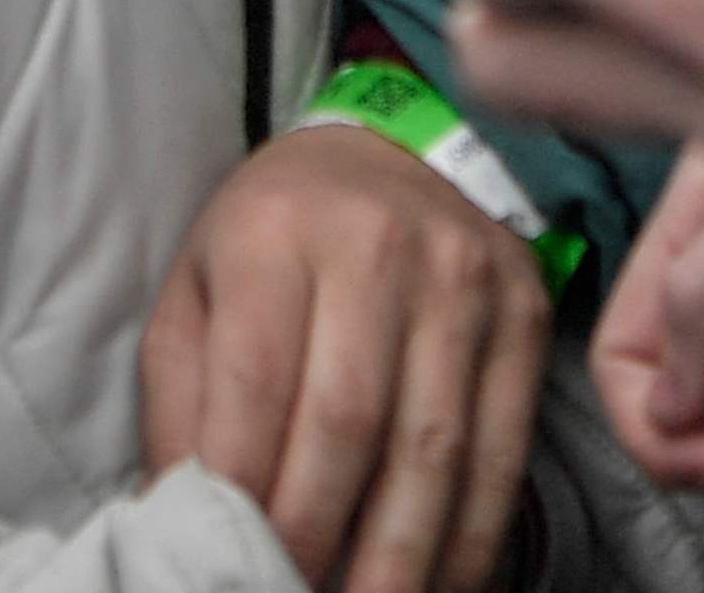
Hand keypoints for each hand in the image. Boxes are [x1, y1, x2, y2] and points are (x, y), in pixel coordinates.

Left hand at [139, 118, 547, 592]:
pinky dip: (470, 536)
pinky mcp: (524, 316)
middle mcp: (375, 247)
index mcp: (274, 233)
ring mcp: (462, 281)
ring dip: (398, 559)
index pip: (258, 384)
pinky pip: (503, 450)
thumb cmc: (273, 240)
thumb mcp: (197, 289)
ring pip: (433, 449)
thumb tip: (179, 518)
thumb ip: (182, 402)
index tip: (230, 562)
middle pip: (349, 424)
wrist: (392, 154)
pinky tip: (438, 583)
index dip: (244, 491)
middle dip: (317, 537)